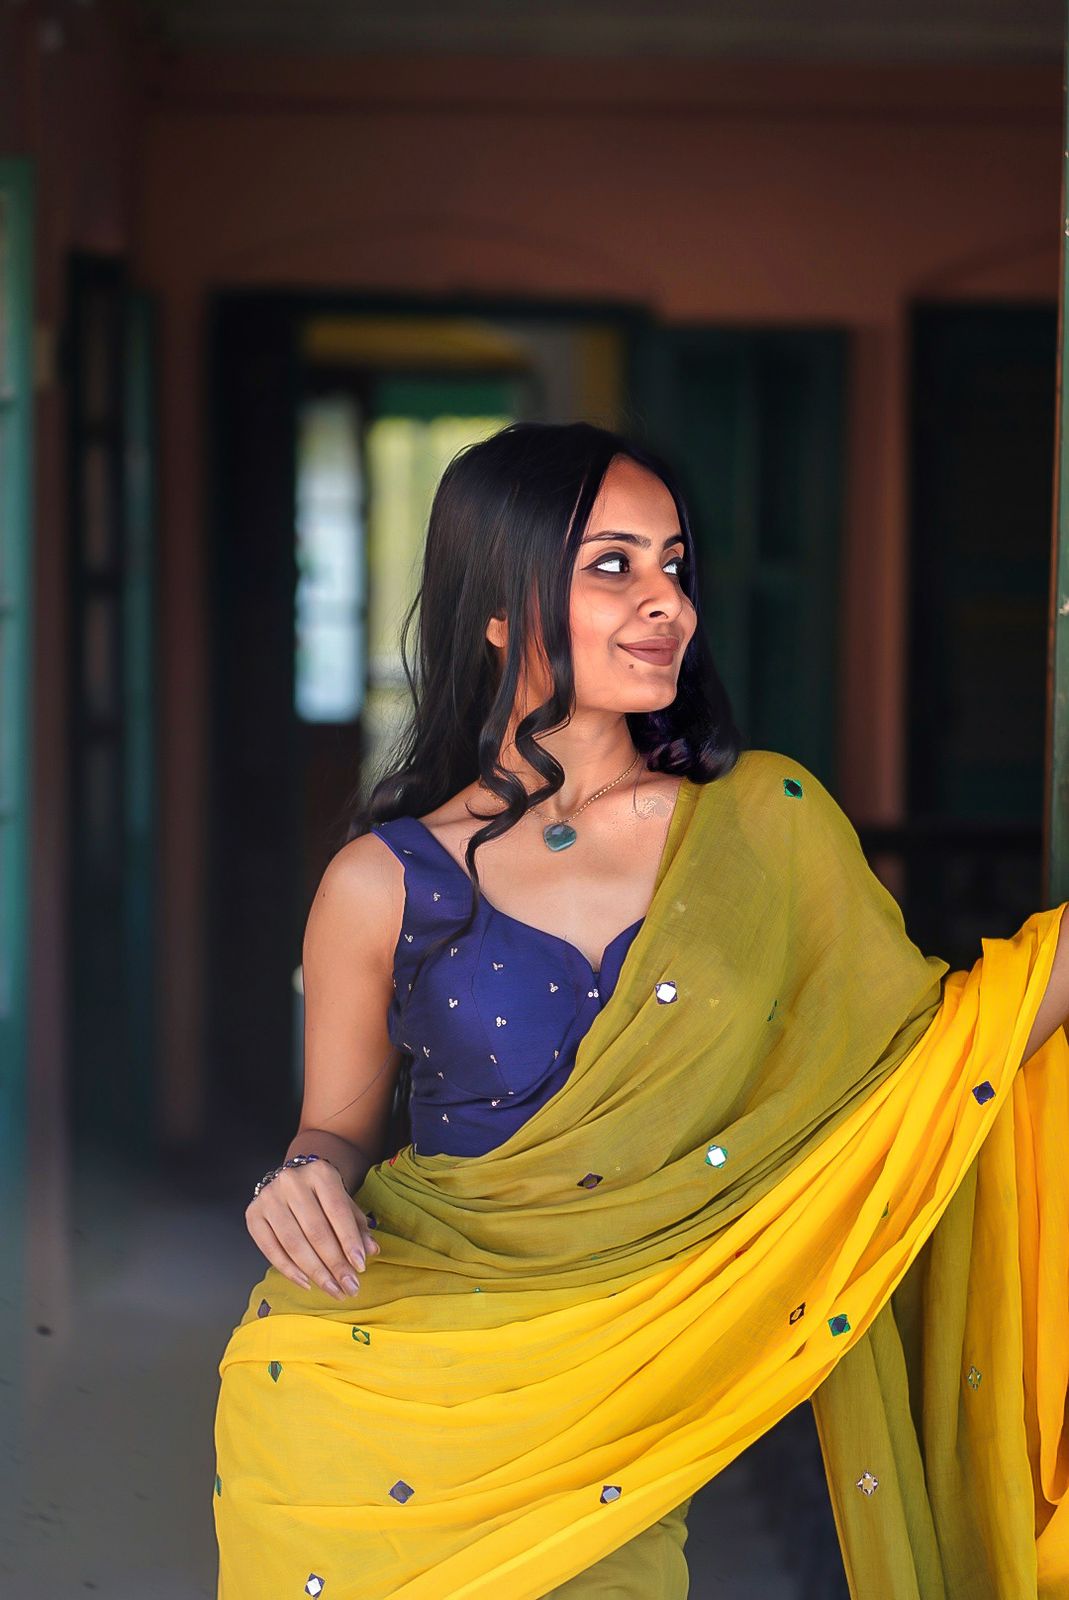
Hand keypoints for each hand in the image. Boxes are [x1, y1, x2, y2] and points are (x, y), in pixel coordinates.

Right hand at [245, 1159, 380, 1297]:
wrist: (294, 1180)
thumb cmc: (323, 1196)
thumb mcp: (344, 1203)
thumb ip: (357, 1225)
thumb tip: (370, 1249)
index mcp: (319, 1172)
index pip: (337, 1211)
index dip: (349, 1241)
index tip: (360, 1267)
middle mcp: (291, 1181)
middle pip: (315, 1231)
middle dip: (335, 1264)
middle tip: (349, 1287)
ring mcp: (269, 1197)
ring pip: (293, 1243)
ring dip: (315, 1272)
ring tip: (332, 1289)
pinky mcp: (253, 1214)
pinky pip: (271, 1250)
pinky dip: (290, 1270)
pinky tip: (307, 1283)